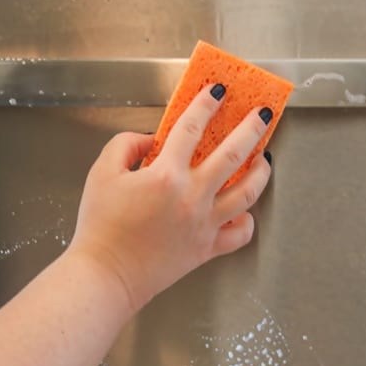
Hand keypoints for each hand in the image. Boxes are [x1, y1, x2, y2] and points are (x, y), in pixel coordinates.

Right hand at [68, 84, 272, 312]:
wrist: (106, 274)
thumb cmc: (100, 227)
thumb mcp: (101, 173)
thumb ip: (126, 145)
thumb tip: (150, 140)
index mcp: (166, 175)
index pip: (192, 127)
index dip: (206, 104)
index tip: (218, 90)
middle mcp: (192, 196)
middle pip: (232, 154)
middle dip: (251, 128)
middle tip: (262, 114)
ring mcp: (204, 223)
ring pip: (247, 192)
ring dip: (261, 171)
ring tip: (264, 158)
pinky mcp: (207, 248)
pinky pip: (239, 233)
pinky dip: (246, 220)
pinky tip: (244, 209)